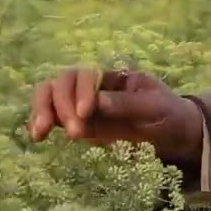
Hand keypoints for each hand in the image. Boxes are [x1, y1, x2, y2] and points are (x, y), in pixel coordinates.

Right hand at [27, 67, 203, 163]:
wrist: (173, 132)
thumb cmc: (167, 113)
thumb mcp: (155, 107)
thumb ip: (127, 104)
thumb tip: (98, 102)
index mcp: (112, 76)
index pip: (87, 74)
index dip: (82, 90)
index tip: (86, 112)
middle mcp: (91, 85)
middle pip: (63, 82)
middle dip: (61, 104)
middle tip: (75, 134)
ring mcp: (80, 102)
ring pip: (50, 94)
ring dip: (42, 110)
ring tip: (40, 134)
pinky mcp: (75, 121)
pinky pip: (52, 116)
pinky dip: (40, 121)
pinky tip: (37, 136)